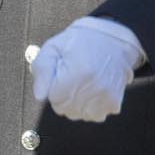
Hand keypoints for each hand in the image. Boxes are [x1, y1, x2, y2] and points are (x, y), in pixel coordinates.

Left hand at [31, 17, 145, 121]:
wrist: (113, 39)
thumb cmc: (80, 41)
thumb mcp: (53, 48)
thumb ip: (42, 70)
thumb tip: (40, 96)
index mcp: (77, 72)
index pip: (54, 99)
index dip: (52, 89)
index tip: (58, 78)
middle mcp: (93, 86)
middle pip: (66, 110)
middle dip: (62, 98)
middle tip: (69, 81)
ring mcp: (106, 96)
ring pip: (81, 115)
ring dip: (76, 105)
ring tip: (81, 86)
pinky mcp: (115, 101)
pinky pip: (96, 115)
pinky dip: (91, 108)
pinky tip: (91, 92)